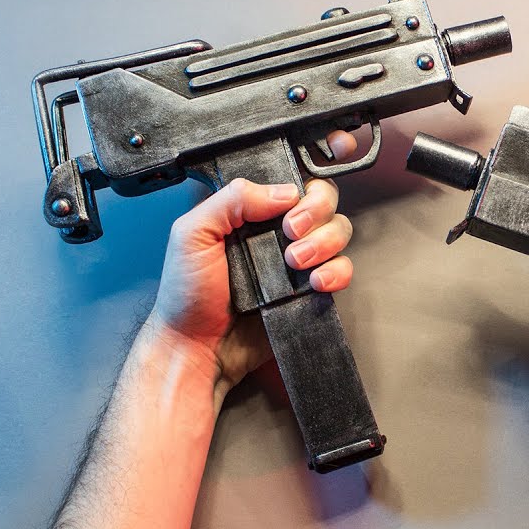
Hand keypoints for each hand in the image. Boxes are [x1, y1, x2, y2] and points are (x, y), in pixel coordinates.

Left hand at [146, 131, 357, 396]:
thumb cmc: (186, 296)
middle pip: (323, 200)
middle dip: (316, 211)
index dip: (307, 180)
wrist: (198, 348)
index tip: (303, 193)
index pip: (290, 179)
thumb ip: (231, 200)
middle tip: (292, 231)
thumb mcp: (192, 234)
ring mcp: (297, 260)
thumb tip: (283, 190)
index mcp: (248, 210)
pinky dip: (337, 272)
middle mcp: (276, 230)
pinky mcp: (311, 289)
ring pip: (338, 231)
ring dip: (325, 242)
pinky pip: (342, 269)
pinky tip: (316, 283)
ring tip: (296, 263)